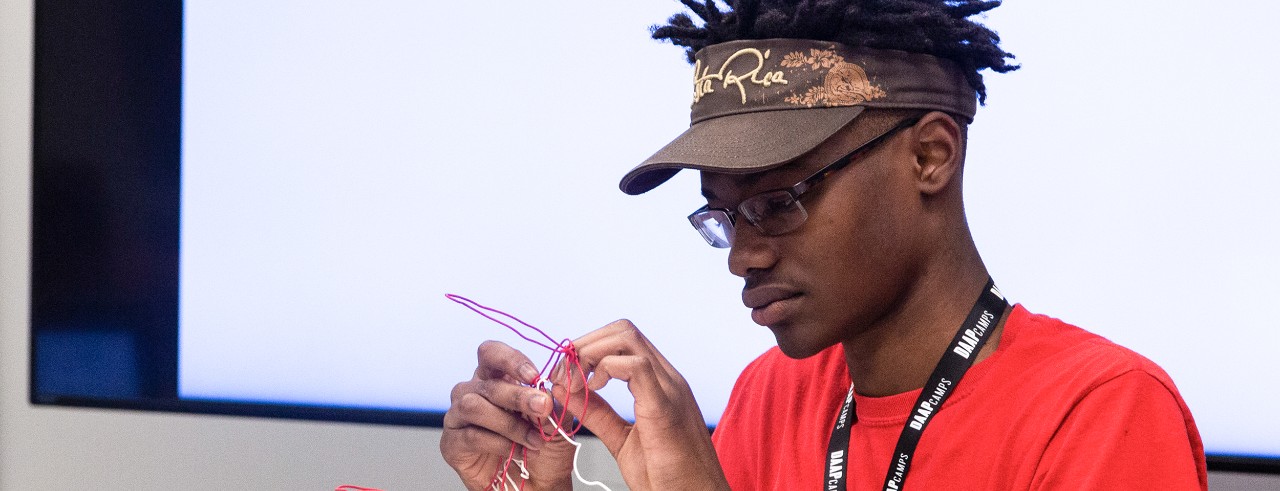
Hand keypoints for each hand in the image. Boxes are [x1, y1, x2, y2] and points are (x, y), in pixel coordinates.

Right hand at [441, 340, 575, 490]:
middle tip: (543, 408)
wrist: (538, 486)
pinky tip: (518, 453)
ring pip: (473, 406)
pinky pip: (470, 436)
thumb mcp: (558, 420)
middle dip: (518, 395)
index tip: (533, 375)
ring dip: (509, 423)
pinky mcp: (452, 444)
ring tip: (535, 440)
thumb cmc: (545, 450)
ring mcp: (458, 418)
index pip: (491, 353)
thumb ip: (554, 399)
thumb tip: (553, 381)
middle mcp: (472, 393)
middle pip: (486, 383)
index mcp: (496, 379)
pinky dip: (499, 444)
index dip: (509, 359)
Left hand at [554, 320, 729, 490]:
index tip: (566, 374)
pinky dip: (606, 369)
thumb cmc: (668, 478)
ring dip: (590, 353)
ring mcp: (670, 389)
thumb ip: (599, 414)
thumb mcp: (623, 440)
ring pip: (627, 337)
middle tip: (564, 375)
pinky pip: (636, 366)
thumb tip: (571, 392)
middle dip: (585, 345)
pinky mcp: (665, 407)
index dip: (588, 348)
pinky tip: (593, 390)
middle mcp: (668, 379)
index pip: (623, 340)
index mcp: (660, 384)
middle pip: (622, 330)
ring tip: (574, 384)